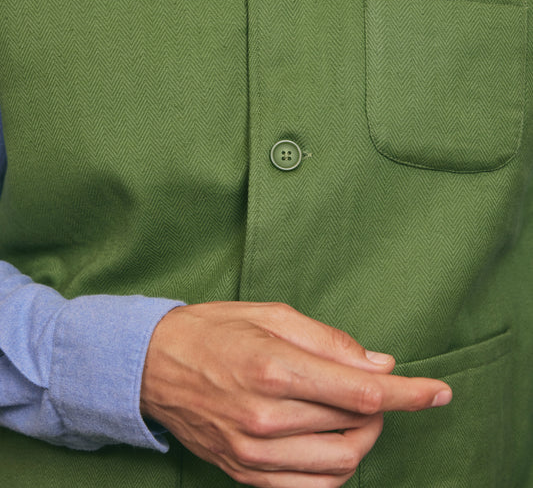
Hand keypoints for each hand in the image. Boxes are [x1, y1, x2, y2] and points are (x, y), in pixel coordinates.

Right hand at [140, 302, 451, 487]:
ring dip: (362, 438)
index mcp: (273, 368)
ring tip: (349, 411)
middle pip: (356, 429)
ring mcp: (254, 454)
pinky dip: (336, 467)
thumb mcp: (271, 315)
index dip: (408, 394)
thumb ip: (330, 341)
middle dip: (381, 409)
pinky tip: (330, 440)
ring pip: (340, 464)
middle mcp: (265, 418)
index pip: (361, 391)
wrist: (152, 367)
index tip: (438, 392)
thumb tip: (381, 365)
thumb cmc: (214, 331)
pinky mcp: (245, 474)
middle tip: (368, 386)